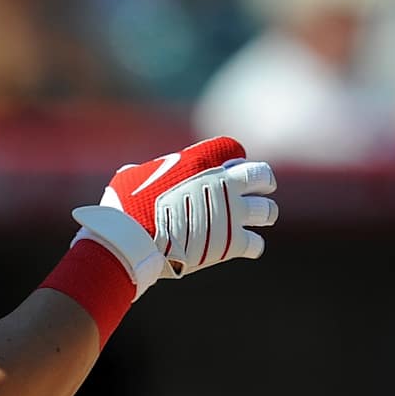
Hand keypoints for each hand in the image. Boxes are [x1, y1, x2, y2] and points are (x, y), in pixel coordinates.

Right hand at [71, 136, 277, 299]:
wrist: (134, 239)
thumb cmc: (127, 205)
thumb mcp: (131, 176)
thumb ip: (145, 172)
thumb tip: (134, 173)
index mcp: (201, 161)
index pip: (232, 149)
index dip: (232, 158)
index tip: (226, 167)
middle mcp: (224, 184)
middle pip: (262, 176)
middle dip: (263, 183)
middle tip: (259, 190)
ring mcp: (232, 214)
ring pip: (268, 210)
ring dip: (263, 214)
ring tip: (257, 219)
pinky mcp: (232, 242)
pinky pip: (257, 243)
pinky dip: (252, 246)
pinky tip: (246, 246)